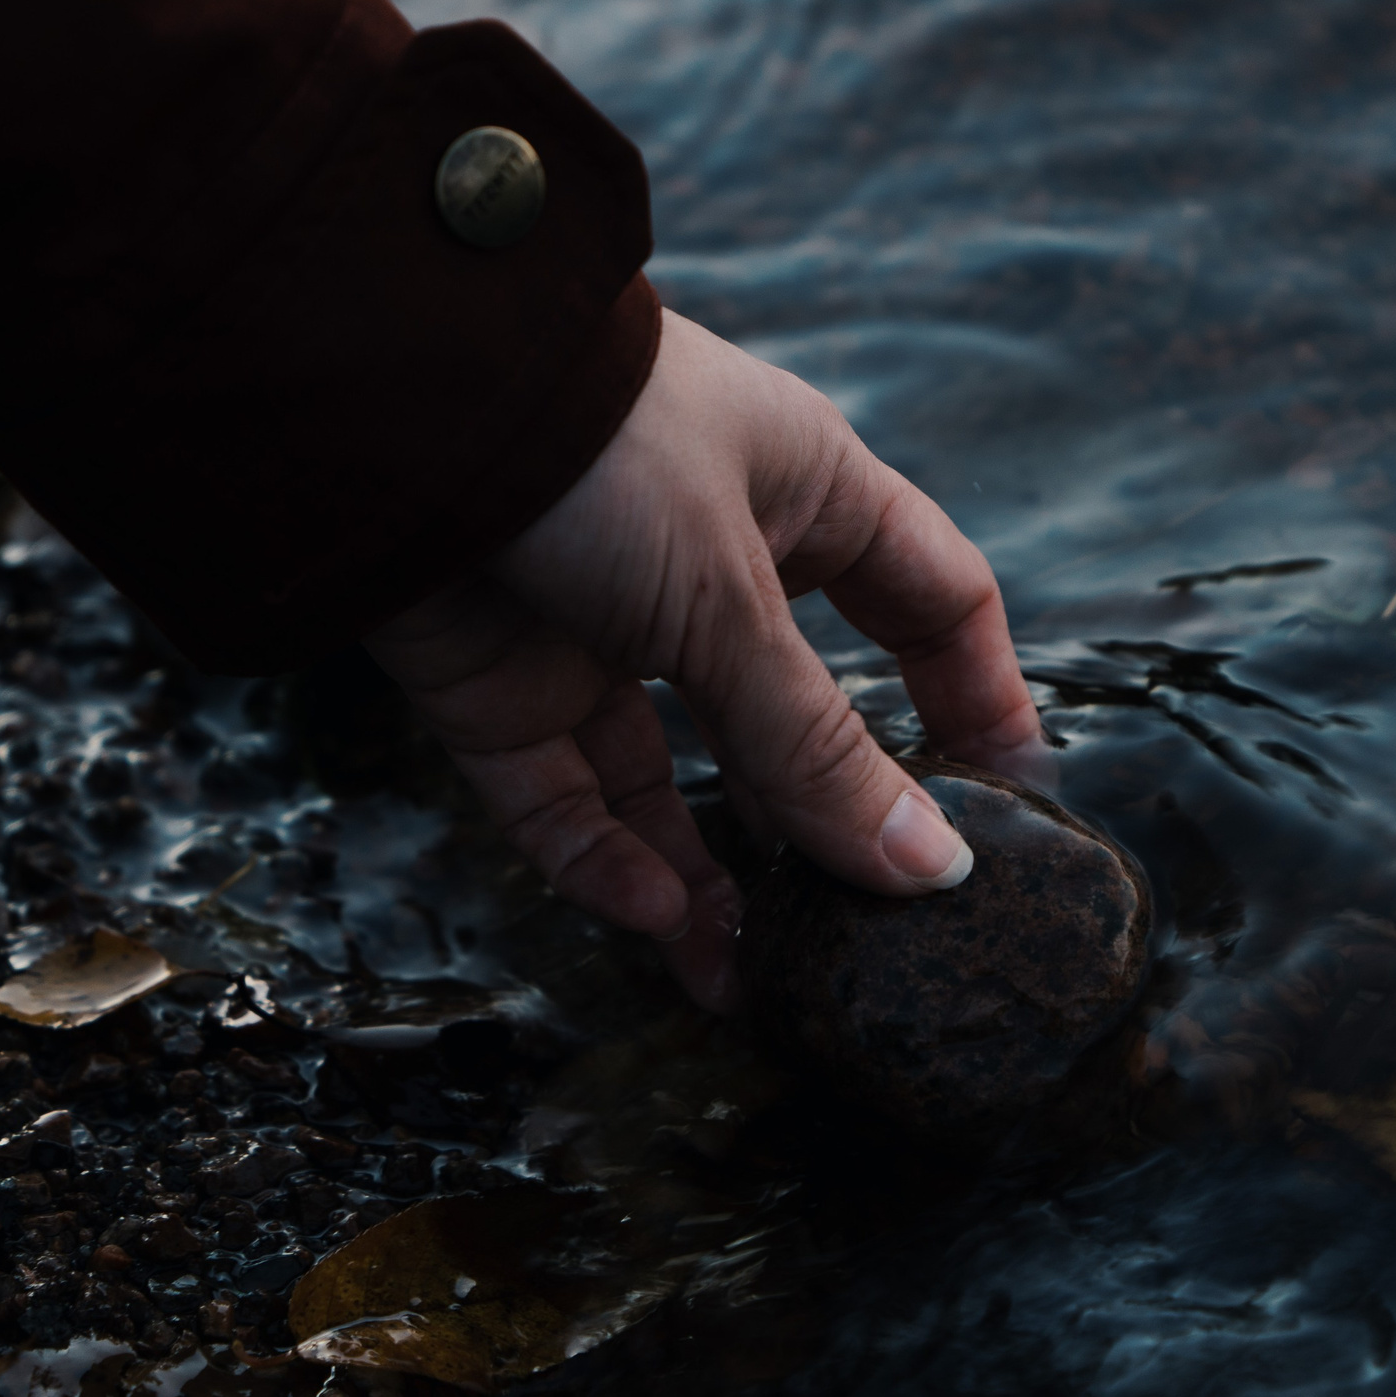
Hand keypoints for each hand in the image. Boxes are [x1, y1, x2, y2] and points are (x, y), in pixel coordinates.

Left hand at [363, 309, 1047, 1012]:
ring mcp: (601, 632)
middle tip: (873, 937)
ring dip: (713, 883)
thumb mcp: (730, 600)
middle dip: (828, 830)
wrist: (378, 414)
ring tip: (756, 982)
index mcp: (801, 494)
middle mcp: (710, 567)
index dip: (978, 696)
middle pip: (796, 721)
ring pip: (676, 784)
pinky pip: (569, 803)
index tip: (1017, 807)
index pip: (926, 601)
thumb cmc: (599, 455)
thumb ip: (818, 746)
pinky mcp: (503, 689)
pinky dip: (610, 864)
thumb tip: (932, 872)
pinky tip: (663, 920)